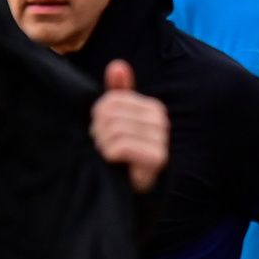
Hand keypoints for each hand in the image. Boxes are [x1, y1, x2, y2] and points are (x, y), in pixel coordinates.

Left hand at [91, 61, 168, 193]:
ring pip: (114, 130)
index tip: (103, 135)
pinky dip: (110, 156)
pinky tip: (114, 164)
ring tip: (108, 157)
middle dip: (99, 133)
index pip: (109, 100)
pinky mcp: (158, 158)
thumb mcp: (117, 123)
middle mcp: (161, 120)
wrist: (132, 194)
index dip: (97, 118)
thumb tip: (117, 65)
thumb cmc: (123, 157)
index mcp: (152, 107)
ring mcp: (161, 139)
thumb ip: (117, 94)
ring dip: (103, 147)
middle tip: (104, 149)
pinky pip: (120, 146)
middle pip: (110, 113)